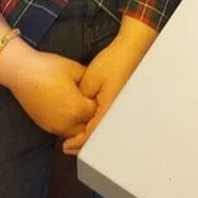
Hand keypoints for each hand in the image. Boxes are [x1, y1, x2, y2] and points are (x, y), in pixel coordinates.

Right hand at [8, 50, 96, 137]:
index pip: (97, 112)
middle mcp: (68, 123)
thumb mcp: (75, 69)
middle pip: (88, 126)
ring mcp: (55, 127)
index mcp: (78, 109)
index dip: (98, 101)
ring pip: (75, 132)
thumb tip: (97, 86)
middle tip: (90, 99)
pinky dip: (67, 123)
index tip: (98, 93)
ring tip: (78, 105)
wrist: (21, 72)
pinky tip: (66, 109)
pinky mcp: (45, 126)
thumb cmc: (47, 68)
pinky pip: (62, 130)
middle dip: (90, 115)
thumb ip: (91, 81)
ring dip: (79, 122)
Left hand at [61, 18, 156, 155]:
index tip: (66, 146)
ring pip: (103, 127)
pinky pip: (107, 118)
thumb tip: (76, 112)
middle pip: (99, 135)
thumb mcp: (90, 80)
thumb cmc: (112, 63)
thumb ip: (81, 99)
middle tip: (68, 146)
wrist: (131, 50)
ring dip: (89, 133)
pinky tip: (87, 120)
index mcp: (109, 110)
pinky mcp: (119, 102)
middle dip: (83, 142)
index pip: (92, 134)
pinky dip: (95, 122)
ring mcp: (120, 108)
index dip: (78, 142)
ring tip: (74, 137)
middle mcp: (117, 113)